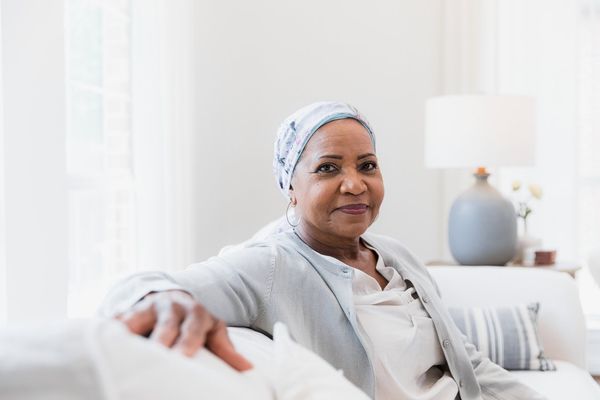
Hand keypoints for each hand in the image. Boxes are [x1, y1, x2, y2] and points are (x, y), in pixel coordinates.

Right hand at [116, 290, 252, 371]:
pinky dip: (106, 329)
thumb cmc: (195, 322)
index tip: (182, 357)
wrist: (172, 297)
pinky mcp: (127, 312)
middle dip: (159, 339)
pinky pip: (114, 320)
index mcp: (196, 313)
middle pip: (164, 324)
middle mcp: (171, 307)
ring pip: (136, 318)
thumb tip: (248, 370)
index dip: (187, 341)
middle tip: (154, 356)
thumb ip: (225, 349)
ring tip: (117, 348)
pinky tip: (94, 341)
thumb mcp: (213, 330)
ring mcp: (147, 307)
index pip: (193, 328)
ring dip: (128, 331)